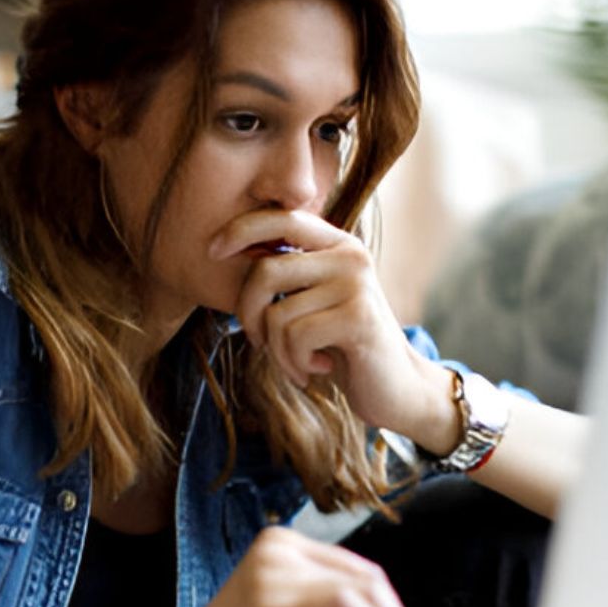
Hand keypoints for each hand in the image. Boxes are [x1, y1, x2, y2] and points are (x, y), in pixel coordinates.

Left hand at [208, 210, 455, 444]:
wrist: (395, 387)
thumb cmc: (342, 346)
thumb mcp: (313, 302)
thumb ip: (286, 275)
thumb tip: (225, 250)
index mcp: (337, 244)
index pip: (281, 218)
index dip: (240, 229)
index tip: (212, 252)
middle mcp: (349, 256)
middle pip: (265, 271)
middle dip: (248, 314)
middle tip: (259, 341)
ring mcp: (356, 284)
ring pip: (277, 314)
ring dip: (277, 351)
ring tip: (298, 362)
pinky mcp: (357, 318)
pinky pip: (295, 338)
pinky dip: (294, 363)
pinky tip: (318, 369)